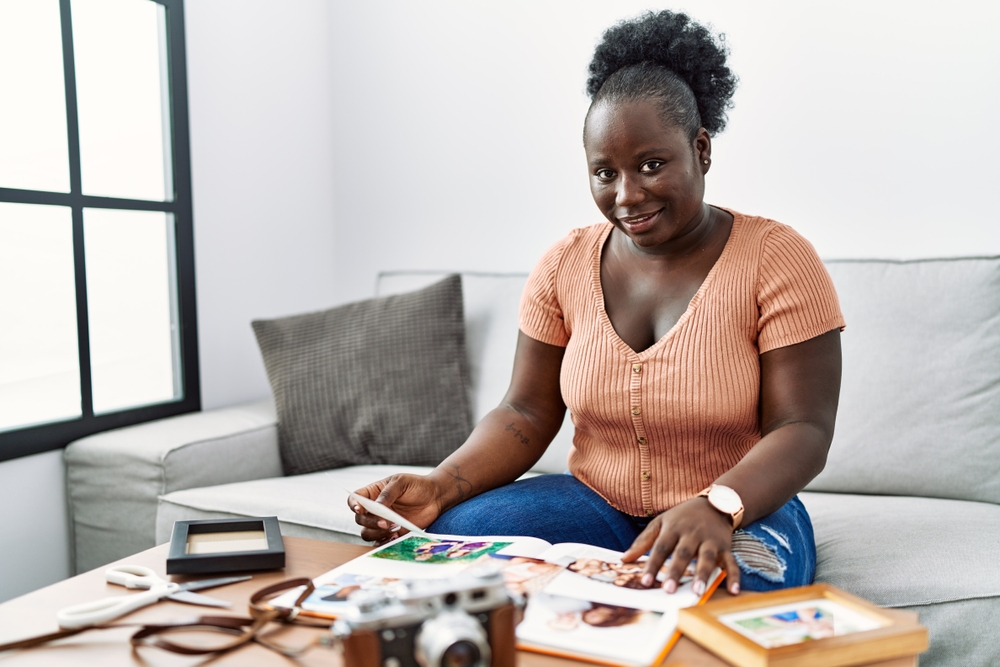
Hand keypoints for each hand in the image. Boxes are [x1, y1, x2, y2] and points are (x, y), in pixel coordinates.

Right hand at [349, 474, 444, 543]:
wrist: (435, 497)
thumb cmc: (416, 485)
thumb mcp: (401, 482)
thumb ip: (387, 494)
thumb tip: (377, 507)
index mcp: (373, 493)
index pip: (354, 499)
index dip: (353, 505)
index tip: (360, 509)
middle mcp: (374, 509)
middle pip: (360, 519)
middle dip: (370, 522)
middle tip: (385, 523)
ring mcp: (382, 522)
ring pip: (367, 533)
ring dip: (377, 533)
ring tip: (394, 529)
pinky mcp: (392, 533)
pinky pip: (380, 542)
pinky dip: (384, 542)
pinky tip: (395, 537)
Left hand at [621, 497, 740, 595]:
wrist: (714, 503)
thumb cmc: (683, 517)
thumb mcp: (661, 522)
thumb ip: (643, 541)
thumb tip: (623, 560)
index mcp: (674, 528)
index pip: (661, 547)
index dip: (653, 564)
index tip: (645, 581)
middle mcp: (692, 534)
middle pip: (683, 553)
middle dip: (676, 571)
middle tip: (669, 590)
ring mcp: (710, 541)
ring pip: (707, 558)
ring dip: (702, 575)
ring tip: (697, 592)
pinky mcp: (726, 547)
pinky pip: (731, 562)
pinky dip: (733, 576)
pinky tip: (732, 591)